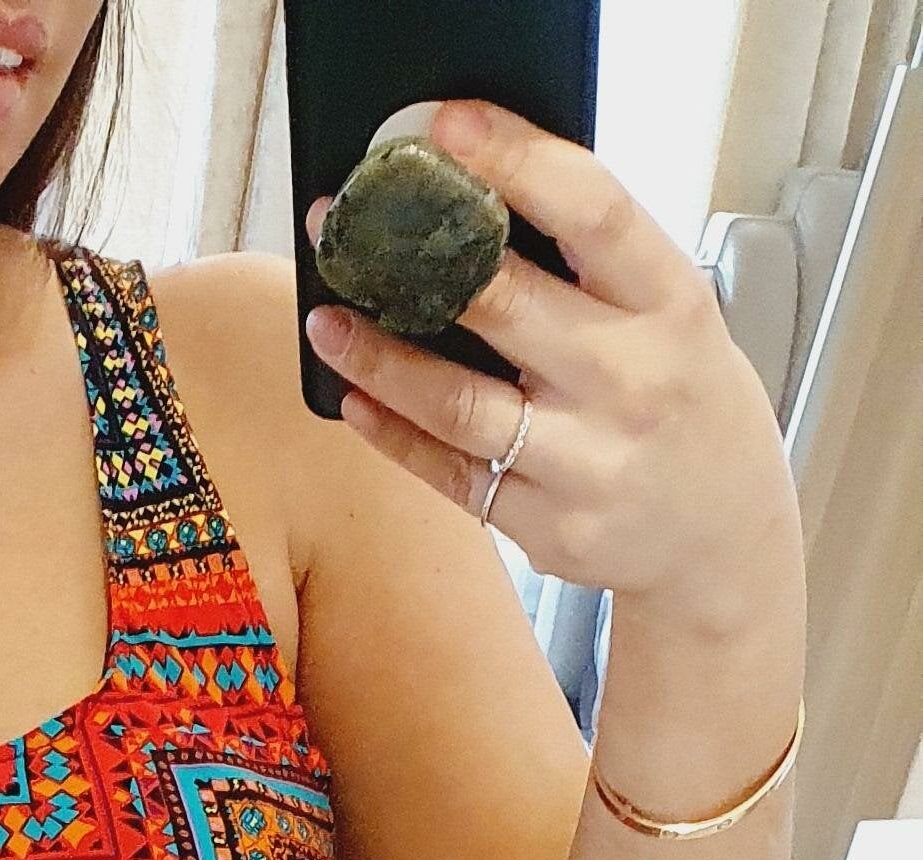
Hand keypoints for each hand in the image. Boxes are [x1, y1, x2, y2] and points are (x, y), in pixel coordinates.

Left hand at [305, 100, 799, 633]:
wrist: (725, 536)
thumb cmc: (683, 400)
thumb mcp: (670, 314)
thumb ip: (595, 264)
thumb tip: (481, 196)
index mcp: (670, 303)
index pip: (593, 211)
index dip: (517, 162)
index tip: (449, 129)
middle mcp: (632, 380)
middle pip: (507, 303)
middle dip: (415, 258)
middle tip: (345, 226)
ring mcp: (589, 461)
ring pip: (462, 404)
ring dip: (381, 359)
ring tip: (327, 320)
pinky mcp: (549, 527)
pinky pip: (453, 475)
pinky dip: (394, 436)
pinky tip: (353, 399)